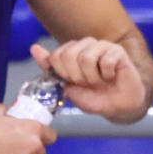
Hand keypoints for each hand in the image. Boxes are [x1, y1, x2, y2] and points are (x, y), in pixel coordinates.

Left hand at [31, 39, 145, 118]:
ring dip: (93, 76)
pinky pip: (106, 61)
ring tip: (101, 81)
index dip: (64, 74)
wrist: (118, 107)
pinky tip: (112, 76)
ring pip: (87, 57)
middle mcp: (86, 45)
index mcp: (72, 52)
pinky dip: (108, 74)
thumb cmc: (95, 97)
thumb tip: (34, 47)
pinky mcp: (118, 51)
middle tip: (89, 83)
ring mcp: (102, 46)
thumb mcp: (67, 87)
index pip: (56, 56)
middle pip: (69, 55)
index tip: (74, 83)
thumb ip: (51, 68)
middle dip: (77, 76)